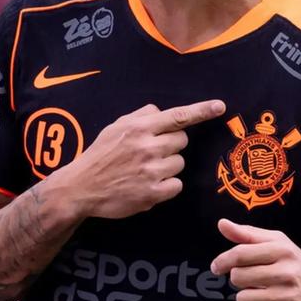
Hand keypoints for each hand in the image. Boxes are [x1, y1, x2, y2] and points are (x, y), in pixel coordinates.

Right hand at [53, 100, 225, 219]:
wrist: (80, 188)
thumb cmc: (100, 155)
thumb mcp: (116, 127)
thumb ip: (141, 116)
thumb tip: (161, 112)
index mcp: (139, 128)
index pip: (177, 116)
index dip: (201, 111)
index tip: (220, 106)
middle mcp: (147, 147)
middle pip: (182, 141)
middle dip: (171, 146)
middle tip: (151, 153)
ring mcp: (151, 171)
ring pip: (180, 164)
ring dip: (168, 166)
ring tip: (145, 170)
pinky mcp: (153, 194)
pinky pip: (176, 185)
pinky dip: (166, 186)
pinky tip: (148, 185)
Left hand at [210, 220, 300, 300]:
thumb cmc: (298, 266)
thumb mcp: (279, 244)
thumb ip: (248, 234)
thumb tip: (222, 224)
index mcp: (283, 250)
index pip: (240, 254)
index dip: (223, 261)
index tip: (217, 267)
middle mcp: (287, 272)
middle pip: (238, 278)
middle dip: (240, 280)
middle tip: (255, 279)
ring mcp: (289, 297)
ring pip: (244, 299)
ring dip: (249, 298)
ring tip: (266, 293)